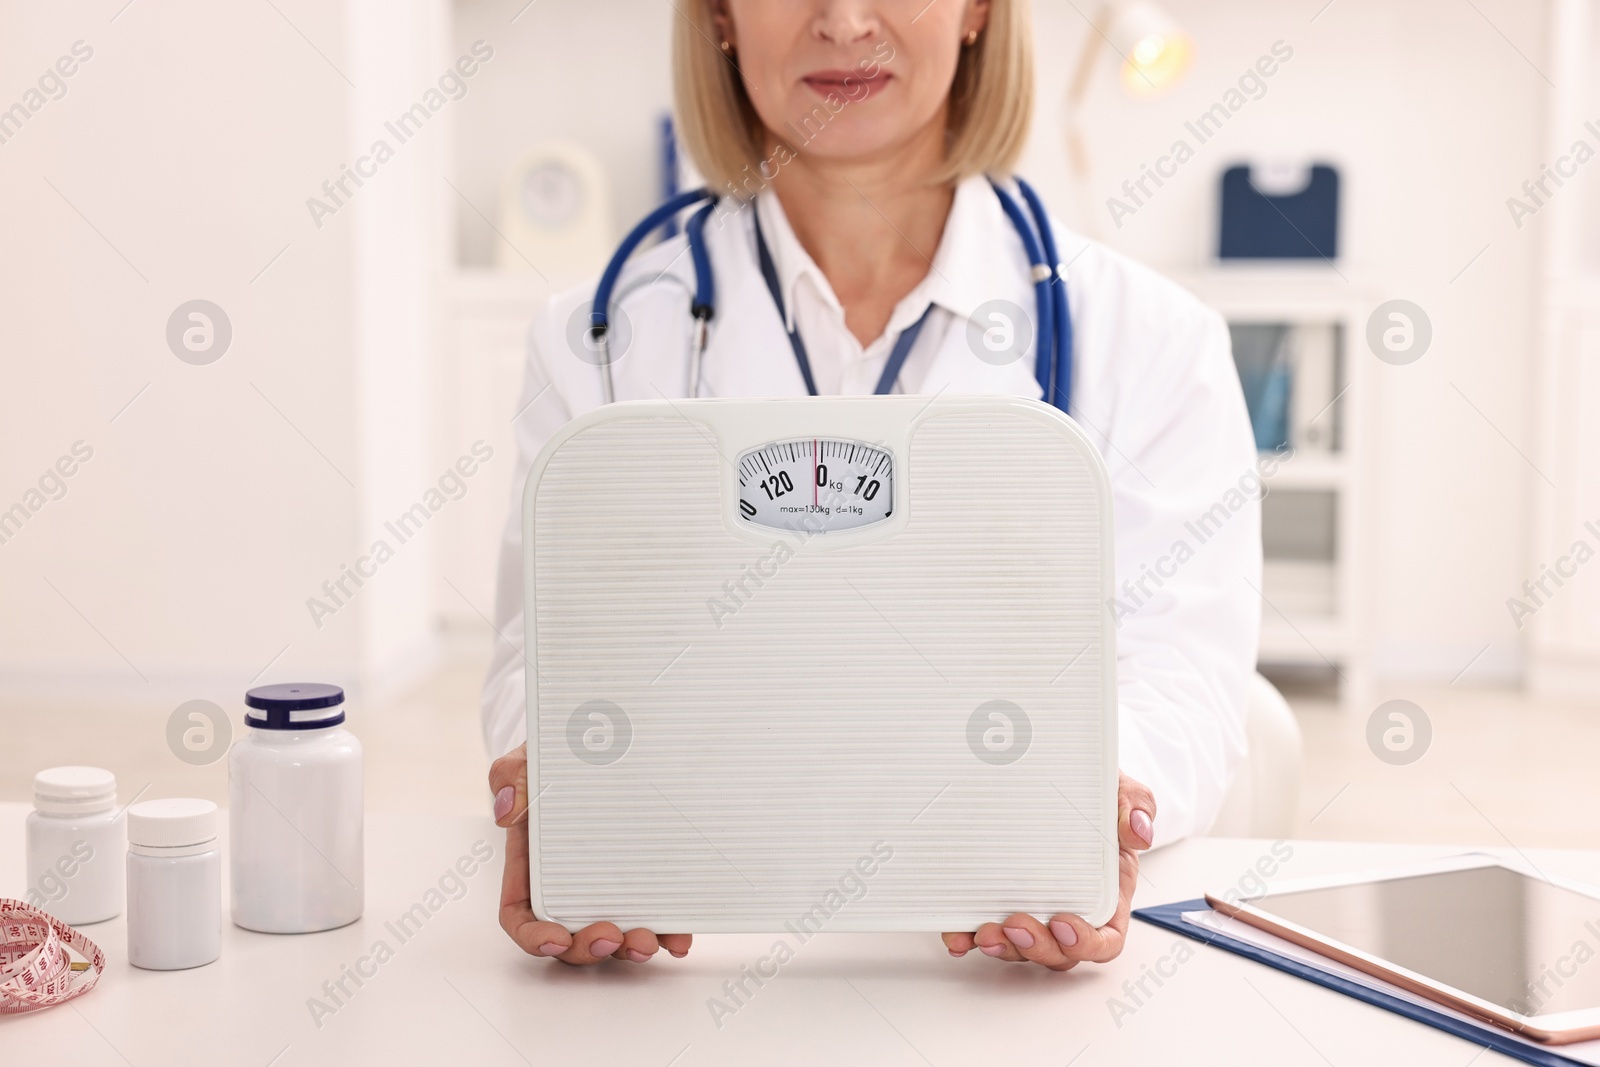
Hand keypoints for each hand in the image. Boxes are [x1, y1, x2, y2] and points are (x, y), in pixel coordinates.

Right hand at [491, 742, 692, 963]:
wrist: (597, 747)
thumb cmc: (553, 765)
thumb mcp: (525, 763)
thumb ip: (509, 779)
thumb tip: (508, 810)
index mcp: (532, 869)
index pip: (523, 917)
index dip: (536, 938)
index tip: (556, 940)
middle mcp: (568, 888)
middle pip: (570, 939)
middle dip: (588, 948)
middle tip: (609, 937)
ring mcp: (606, 890)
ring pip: (612, 937)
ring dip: (627, 949)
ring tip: (646, 942)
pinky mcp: (641, 884)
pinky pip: (651, 917)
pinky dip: (665, 934)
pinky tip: (678, 939)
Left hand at [941, 772, 1154, 970]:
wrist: (1057, 772)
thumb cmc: (1093, 792)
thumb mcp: (1119, 789)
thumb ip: (1135, 804)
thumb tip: (1140, 832)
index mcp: (1108, 892)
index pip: (1105, 937)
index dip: (1085, 942)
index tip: (1063, 924)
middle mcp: (1070, 907)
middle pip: (1059, 951)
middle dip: (1037, 948)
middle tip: (1014, 926)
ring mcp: (1033, 906)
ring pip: (1022, 948)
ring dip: (1003, 948)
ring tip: (983, 932)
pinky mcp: (998, 899)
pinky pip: (984, 927)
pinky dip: (968, 936)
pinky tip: (955, 935)